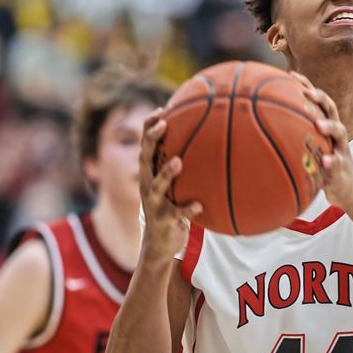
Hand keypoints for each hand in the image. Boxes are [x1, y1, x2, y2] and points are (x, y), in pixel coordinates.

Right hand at [140, 108, 201, 261]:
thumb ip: (183, 165)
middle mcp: (148, 185)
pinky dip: (187, 209)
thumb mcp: (174, 185)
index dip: (150, 126)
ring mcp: (154, 203)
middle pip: (144, 158)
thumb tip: (208, 140)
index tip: (161, 109)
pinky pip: (176, 213)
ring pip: (157, 185)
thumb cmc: (171, 206)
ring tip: (178, 161)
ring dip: (167, 172)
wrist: (160, 244)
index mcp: (150, 174)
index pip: (146, 145)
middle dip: (151, 140)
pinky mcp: (164, 220)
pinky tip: (200, 205)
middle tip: (163, 125)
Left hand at [294, 74, 352, 211]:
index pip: (318, 101)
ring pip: (340, 132)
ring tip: (319, 124)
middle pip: (331, 109)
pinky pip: (338, 163)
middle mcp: (335, 134)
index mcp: (326, 127)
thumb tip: (259, 131)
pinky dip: (332, 161)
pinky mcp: (343, 168)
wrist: (347, 191)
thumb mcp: (308, 150)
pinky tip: (326, 162)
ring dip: (330, 126)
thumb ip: (293, 139)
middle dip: (320, 98)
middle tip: (307, 93)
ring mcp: (341, 150)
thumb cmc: (321, 167)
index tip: (290, 75)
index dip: (307, 86)